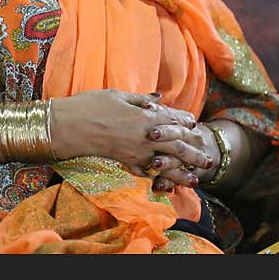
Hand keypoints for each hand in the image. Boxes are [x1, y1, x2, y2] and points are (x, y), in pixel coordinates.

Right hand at [50, 90, 210, 180]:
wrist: (69, 126)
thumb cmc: (90, 105)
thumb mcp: (118, 95)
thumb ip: (141, 99)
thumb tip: (158, 98)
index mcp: (146, 117)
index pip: (172, 120)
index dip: (185, 122)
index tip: (194, 124)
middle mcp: (146, 137)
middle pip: (178, 147)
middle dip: (195, 154)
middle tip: (209, 161)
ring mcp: (136, 152)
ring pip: (167, 165)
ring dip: (183, 173)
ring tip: (196, 180)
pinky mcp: (125, 163)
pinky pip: (148, 173)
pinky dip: (159, 179)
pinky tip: (167, 184)